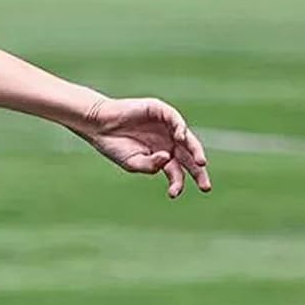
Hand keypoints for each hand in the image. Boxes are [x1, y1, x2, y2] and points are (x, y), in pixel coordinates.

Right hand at [71, 96, 211, 198]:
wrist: (99, 125)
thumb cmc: (115, 145)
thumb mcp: (132, 163)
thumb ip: (150, 165)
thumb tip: (168, 158)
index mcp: (162, 156)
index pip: (177, 171)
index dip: (178, 183)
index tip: (173, 194)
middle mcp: (168, 142)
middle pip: (189, 157)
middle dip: (198, 172)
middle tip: (205, 187)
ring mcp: (166, 127)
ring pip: (187, 139)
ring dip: (196, 151)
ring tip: (200, 164)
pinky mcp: (160, 111)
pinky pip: (175, 119)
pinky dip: (180, 128)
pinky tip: (180, 139)